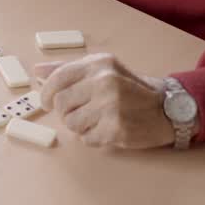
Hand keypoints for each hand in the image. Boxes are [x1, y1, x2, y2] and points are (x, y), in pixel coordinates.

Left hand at [35, 53, 173, 148]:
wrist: (167, 109)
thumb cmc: (130, 89)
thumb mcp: (102, 70)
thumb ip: (68, 70)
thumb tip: (37, 72)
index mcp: (98, 65)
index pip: (58, 78)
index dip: (46, 93)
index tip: (47, 103)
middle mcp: (104, 82)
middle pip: (61, 103)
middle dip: (65, 112)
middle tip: (79, 113)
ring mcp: (111, 106)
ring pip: (71, 124)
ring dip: (80, 126)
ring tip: (97, 120)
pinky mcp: (117, 129)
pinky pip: (87, 139)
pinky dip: (93, 138)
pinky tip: (107, 130)